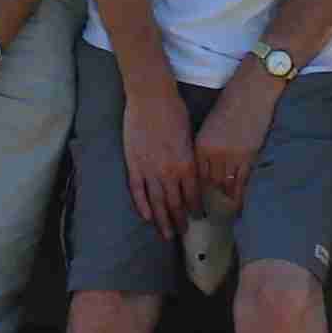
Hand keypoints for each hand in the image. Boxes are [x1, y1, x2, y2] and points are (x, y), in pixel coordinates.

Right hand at [123, 83, 198, 239]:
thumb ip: (190, 159)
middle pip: (175, 203)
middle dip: (180, 220)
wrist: (151, 98)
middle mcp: (169, 172)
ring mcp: (149, 170)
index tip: (198, 217)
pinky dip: (142, 205)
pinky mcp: (133, 164)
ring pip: (157, 202)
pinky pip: (138, 191)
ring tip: (167, 234)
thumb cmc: (174, 112)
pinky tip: (146, 217)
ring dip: (162, 220)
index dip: (195, 208)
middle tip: (183, 232)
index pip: (193, 194)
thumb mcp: (190, 137)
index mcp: (187, 164)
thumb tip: (191, 175)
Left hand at [194, 66, 281, 215]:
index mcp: (199, 144)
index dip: (192, 189)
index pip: (193, 174)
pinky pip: (241, 183)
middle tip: (203, 214)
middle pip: (207, 183)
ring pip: (224, 185)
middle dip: (205, 199)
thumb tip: (206, 165)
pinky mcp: (248, 157)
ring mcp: (230, 157)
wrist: (252, 92)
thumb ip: (206, 146)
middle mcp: (212, 153)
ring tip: (222, 213)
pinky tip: (237, 206)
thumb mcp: (210, 125)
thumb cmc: (231, 104)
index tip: (191, 202)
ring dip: (223, 200)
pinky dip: (238, 196)